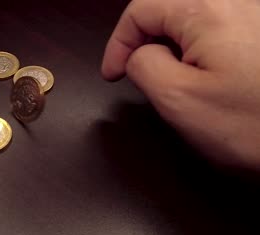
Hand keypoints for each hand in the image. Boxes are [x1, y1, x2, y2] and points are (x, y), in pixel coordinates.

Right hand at [102, 0, 259, 170]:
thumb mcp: (178, 99)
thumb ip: (142, 65)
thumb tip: (138, 54)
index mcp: (207, 9)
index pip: (139, 10)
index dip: (118, 44)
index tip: (114, 72)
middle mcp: (236, 3)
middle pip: (166, 9)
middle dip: (145, 41)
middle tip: (139, 73)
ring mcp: (253, 15)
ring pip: (192, 19)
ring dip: (173, 45)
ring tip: (177, 80)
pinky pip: (218, 29)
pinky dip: (200, 48)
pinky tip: (210, 77)